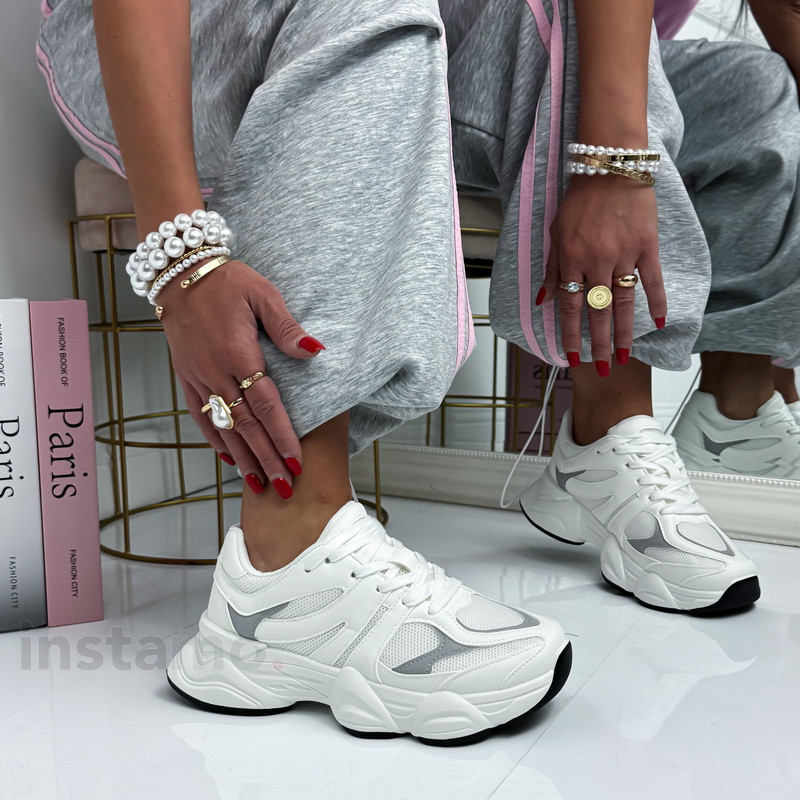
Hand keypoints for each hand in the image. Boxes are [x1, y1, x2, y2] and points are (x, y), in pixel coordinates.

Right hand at [158, 259, 324, 497]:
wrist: (178, 273)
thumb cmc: (226, 280)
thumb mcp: (262, 294)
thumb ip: (286, 327)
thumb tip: (314, 351)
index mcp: (238, 355)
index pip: (266, 406)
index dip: (282, 437)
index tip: (295, 462)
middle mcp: (216, 373)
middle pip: (245, 426)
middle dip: (266, 458)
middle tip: (283, 486)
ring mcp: (198, 377)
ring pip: (222, 426)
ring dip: (241, 457)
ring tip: (258, 483)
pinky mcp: (186, 376)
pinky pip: (200, 415)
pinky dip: (214, 439)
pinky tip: (227, 457)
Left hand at [538, 175, 666, 374]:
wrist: (610, 168)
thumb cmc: (579, 200)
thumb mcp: (556, 232)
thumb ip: (552, 268)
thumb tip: (542, 301)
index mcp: (572, 260)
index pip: (571, 308)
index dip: (571, 336)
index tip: (571, 358)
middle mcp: (597, 263)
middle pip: (598, 312)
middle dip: (600, 344)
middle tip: (604, 369)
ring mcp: (624, 256)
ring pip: (624, 303)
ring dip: (625, 333)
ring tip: (627, 357)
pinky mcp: (646, 247)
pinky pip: (652, 280)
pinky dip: (657, 301)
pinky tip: (660, 323)